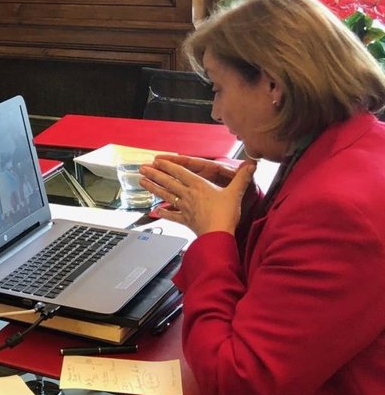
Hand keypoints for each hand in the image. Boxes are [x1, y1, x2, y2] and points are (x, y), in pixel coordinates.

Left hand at [139, 156, 256, 236]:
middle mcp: (188, 195)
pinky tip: (155, 211)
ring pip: (165, 195)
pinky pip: (172, 216)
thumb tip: (253, 163)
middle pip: (168, 182)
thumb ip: (242, 177)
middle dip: (154, 174)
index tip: (156, 160)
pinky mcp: (186, 220)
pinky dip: (164, 213)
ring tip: (141, 181)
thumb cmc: (226, 213)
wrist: (218, 234)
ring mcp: (185, 208)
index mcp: (199, 186)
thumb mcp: (235, 192)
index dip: (168, 165)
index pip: (180, 172)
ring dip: (153, 188)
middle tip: (141, 168)